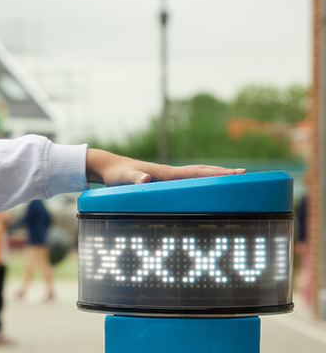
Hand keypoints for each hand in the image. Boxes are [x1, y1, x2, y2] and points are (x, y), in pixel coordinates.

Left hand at [86, 148, 244, 186]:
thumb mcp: (123, 178)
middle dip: (221, 173)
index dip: (215, 173)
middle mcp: (169, 173)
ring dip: (213, 176)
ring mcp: (166, 176)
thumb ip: (134, 178)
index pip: (196, 173)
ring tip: (231, 178)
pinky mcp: (161, 180)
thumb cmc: (115, 174)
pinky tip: (204, 186)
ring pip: (195, 175)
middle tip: (244, 174)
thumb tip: (146, 179)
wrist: (108, 167)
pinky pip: (186, 181)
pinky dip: (199, 181)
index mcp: (165, 173)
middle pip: (201, 172)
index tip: (235, 173)